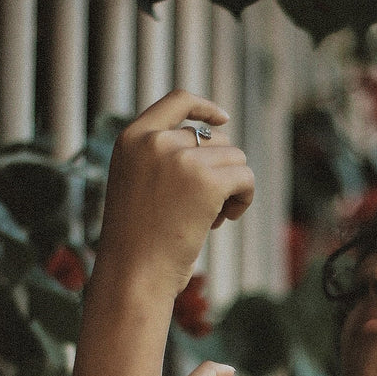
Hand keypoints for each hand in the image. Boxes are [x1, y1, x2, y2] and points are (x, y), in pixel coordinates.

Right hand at [95, 90, 254, 298]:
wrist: (134, 274)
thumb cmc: (137, 244)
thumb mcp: (137, 188)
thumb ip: (163, 161)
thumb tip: (215, 144)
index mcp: (131, 139)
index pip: (176, 101)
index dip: (204, 107)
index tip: (223, 119)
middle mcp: (155, 141)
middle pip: (214, 140)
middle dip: (219, 172)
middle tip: (209, 210)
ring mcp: (180, 158)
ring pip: (234, 158)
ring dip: (232, 188)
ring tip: (214, 219)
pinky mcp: (206, 181)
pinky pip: (245, 176)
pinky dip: (244, 198)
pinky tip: (227, 220)